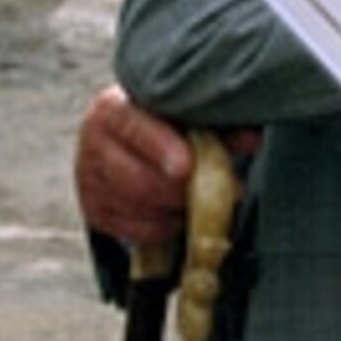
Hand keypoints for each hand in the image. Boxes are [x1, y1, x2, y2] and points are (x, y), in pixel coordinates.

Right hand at [72, 86, 210, 250]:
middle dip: (181, 191)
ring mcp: (89, 181)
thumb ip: (217, 124)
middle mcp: (92, 143)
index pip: (133, 128)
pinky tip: (179, 211)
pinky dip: (166, 226)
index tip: (186, 167)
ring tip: (199, 198)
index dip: (160, 148)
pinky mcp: (96, 212)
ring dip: (177, 209)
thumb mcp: (186, 116)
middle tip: (216, 190)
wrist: (127, 141)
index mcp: (112, 109)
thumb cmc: (164, 124)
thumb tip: (251, 139)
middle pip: (137, 180)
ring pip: (140, 209)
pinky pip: (138, 231)